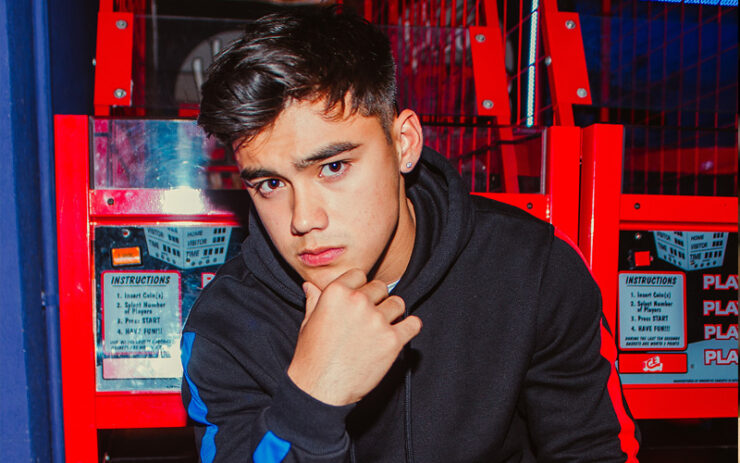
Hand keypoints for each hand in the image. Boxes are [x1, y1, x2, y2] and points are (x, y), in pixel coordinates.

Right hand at [286, 268, 421, 405]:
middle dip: (377, 300)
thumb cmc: (311, 357)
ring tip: (382, 327)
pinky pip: (413, 324)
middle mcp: (358, 302)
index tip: (359, 300)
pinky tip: (401, 333)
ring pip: (398, 304)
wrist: (319, 390)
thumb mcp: (308, 323)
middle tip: (369, 318)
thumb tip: (310, 285)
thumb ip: (314, 300)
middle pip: (380, 288)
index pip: (359, 275)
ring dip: (393, 313)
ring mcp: (377, 321)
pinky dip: (410, 328)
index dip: (360, 287)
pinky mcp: (392, 341)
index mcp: (336, 293)